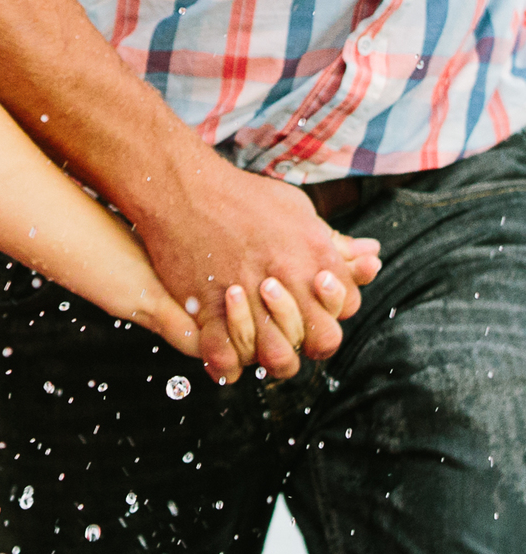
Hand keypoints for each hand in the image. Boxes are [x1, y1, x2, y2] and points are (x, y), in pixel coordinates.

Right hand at [133, 159, 378, 380]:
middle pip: (323, 340)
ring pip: (278, 357)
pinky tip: (223, 353)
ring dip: (271, 355)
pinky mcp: (208, 306)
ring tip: (258, 344)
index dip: (331, 308)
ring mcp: (248, 296)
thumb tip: (372, 254)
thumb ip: (333, 241)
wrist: (182, 189)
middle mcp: (288, 279)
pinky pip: (223, 355)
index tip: (310, 301)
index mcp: (315, 255)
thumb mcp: (297, 210)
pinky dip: (224, 364)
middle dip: (311, 341)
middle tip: (291, 331)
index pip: (348, 305)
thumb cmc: (241, 197)